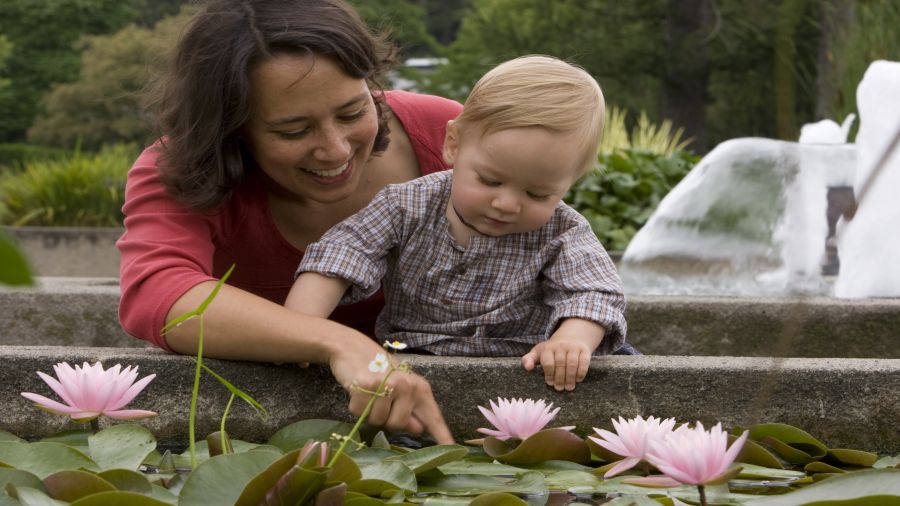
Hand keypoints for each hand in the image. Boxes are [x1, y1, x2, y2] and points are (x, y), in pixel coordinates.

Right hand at [328, 342, 453, 444]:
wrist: (352, 347)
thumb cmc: (378, 370)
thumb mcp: (400, 389)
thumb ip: (410, 410)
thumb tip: (418, 429)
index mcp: (420, 388)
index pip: (433, 416)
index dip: (442, 435)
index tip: (452, 450)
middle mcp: (407, 386)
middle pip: (398, 425)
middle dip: (386, 418)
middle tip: (380, 399)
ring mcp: (388, 385)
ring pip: (378, 421)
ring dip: (369, 412)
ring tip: (369, 394)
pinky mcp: (367, 385)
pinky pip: (360, 413)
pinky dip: (355, 407)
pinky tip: (357, 391)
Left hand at [521, 319, 603, 390]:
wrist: (571, 337)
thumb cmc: (551, 350)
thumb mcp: (538, 352)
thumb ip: (529, 359)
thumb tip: (527, 367)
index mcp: (548, 348)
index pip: (548, 362)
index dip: (549, 374)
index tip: (550, 383)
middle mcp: (561, 346)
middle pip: (560, 364)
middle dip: (559, 378)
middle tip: (559, 388)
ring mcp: (573, 347)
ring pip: (572, 363)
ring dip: (570, 377)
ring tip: (569, 388)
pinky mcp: (584, 350)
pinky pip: (584, 361)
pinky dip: (581, 372)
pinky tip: (578, 380)